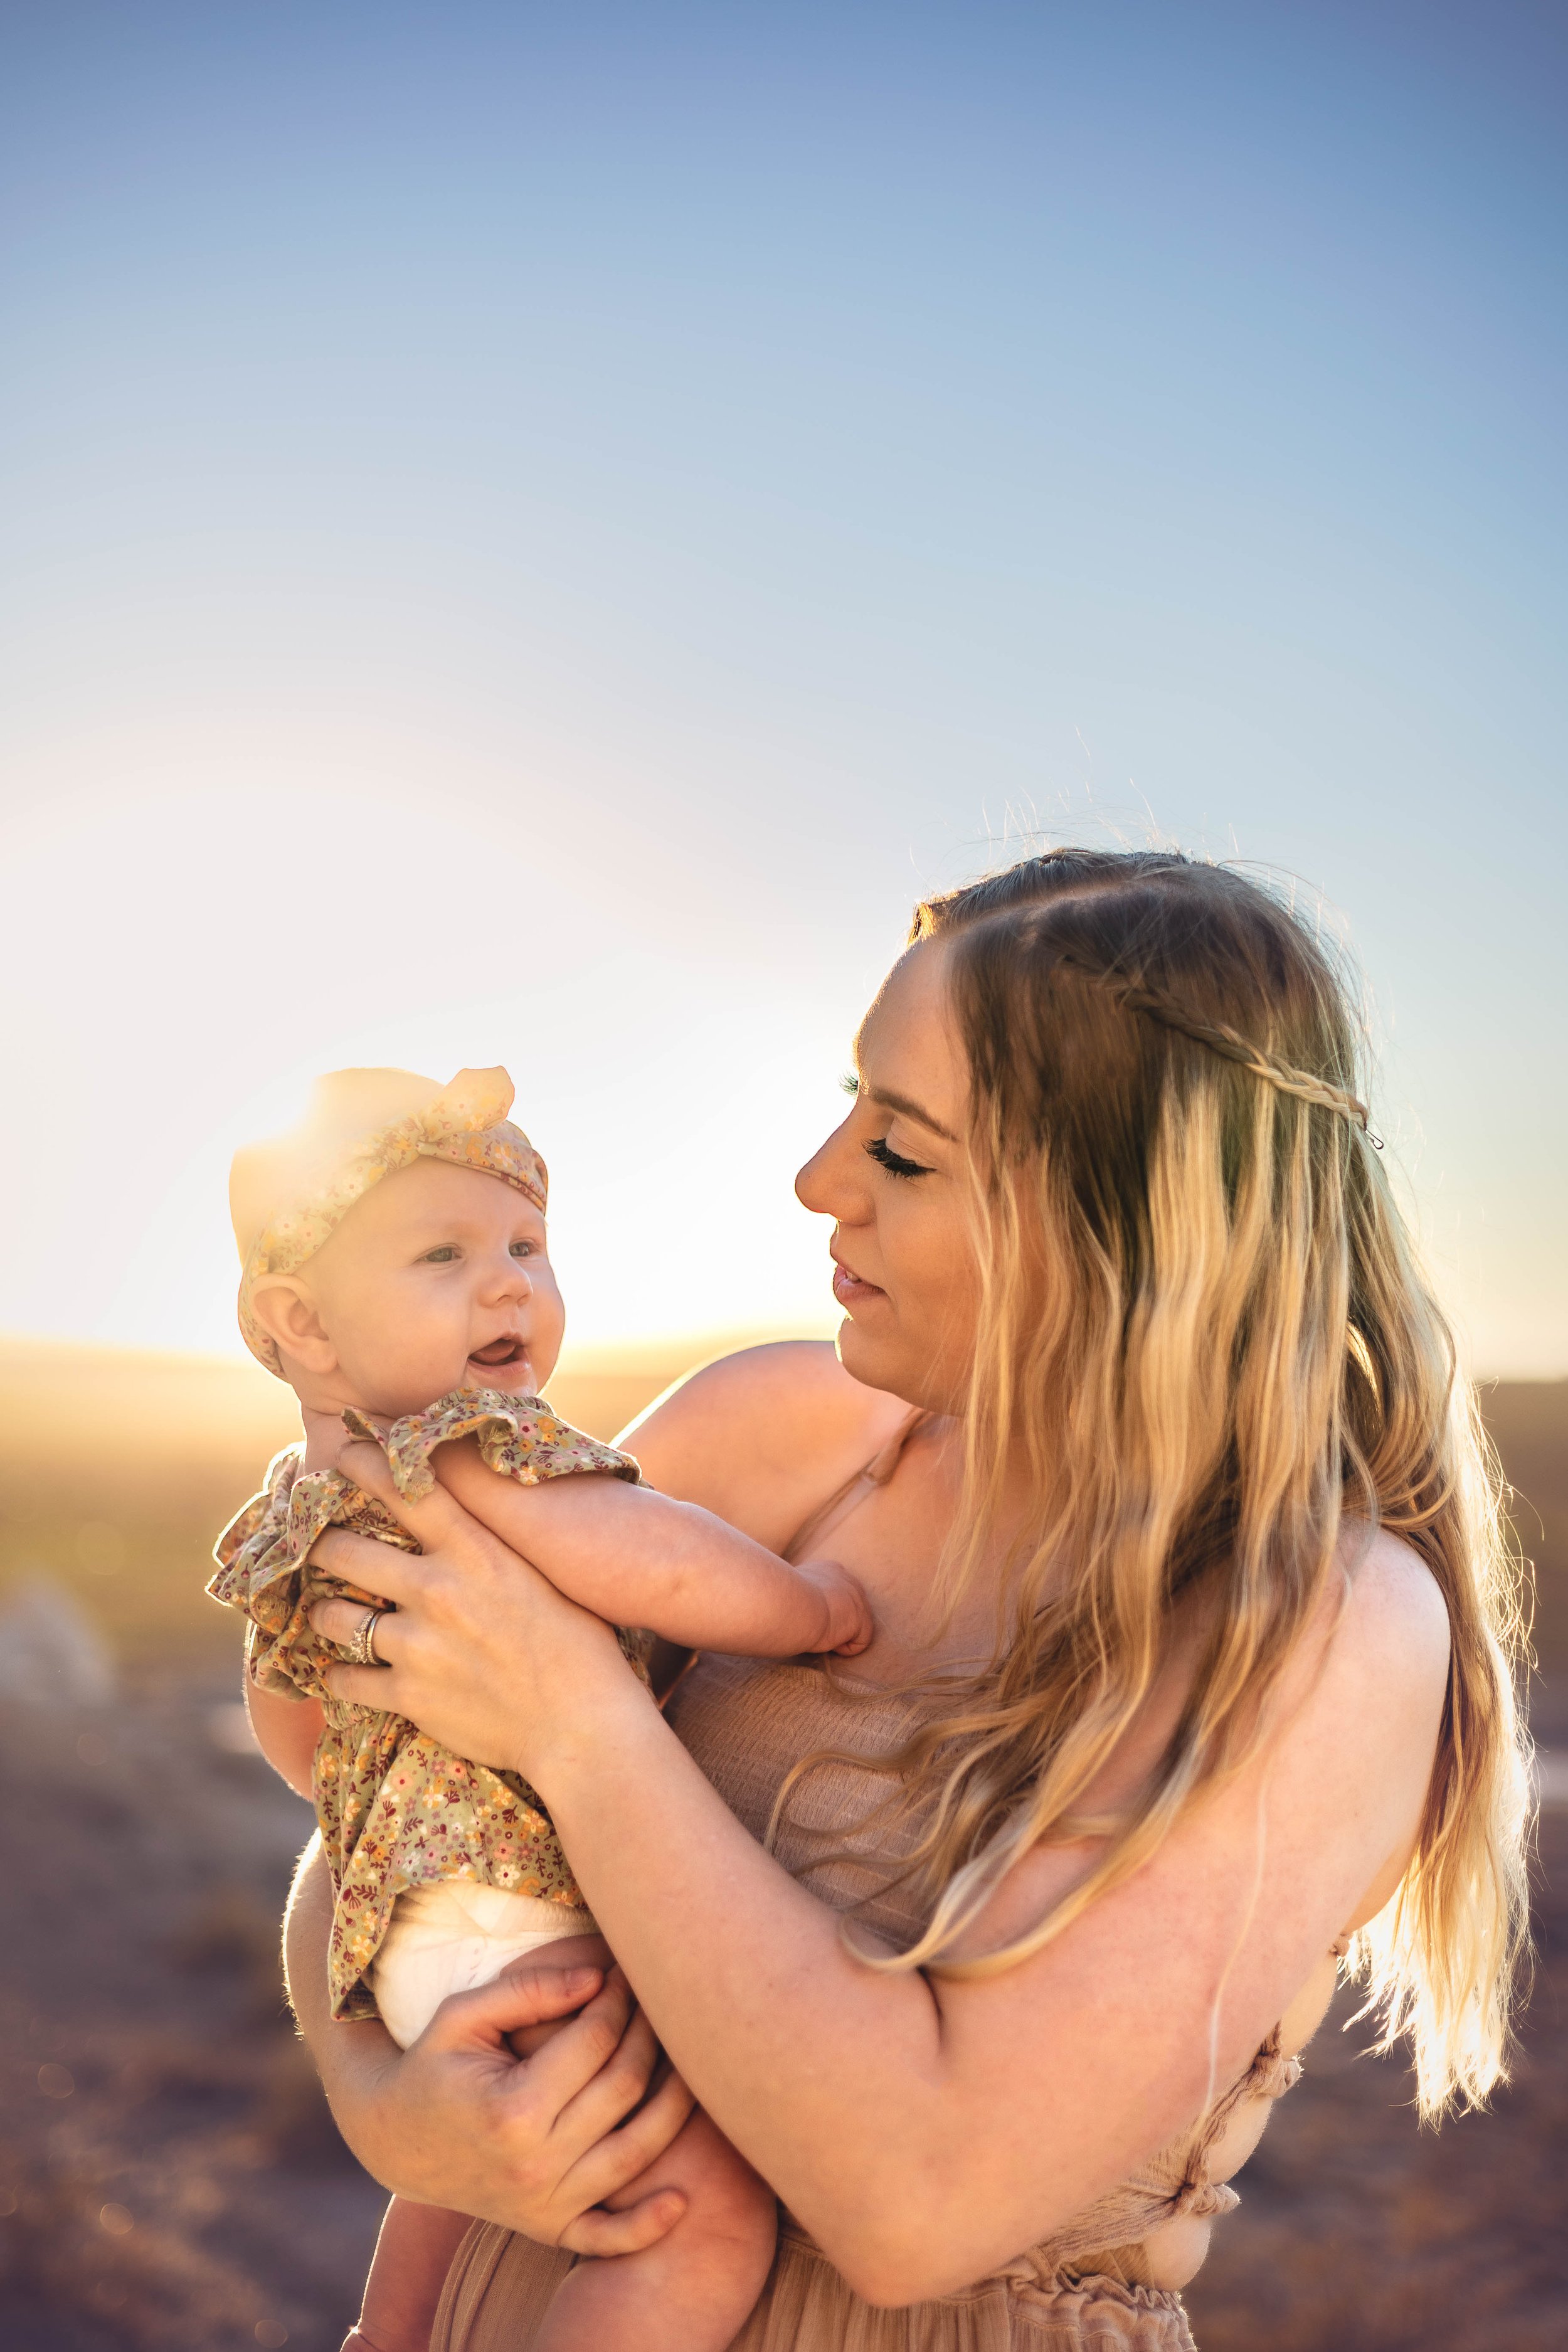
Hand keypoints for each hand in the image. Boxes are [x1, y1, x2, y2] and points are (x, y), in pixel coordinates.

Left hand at [303, 1438, 651, 1781]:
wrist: (583, 1727)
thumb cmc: (581, 1646)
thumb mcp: (544, 1574)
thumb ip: (499, 1544)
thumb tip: (474, 1513)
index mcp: (475, 1550)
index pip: (402, 1487)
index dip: (362, 1464)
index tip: (344, 1456)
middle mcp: (438, 1589)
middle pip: (344, 1550)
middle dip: (324, 1546)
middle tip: (321, 1547)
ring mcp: (418, 1645)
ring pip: (333, 1617)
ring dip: (327, 1614)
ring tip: (331, 1614)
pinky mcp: (409, 1695)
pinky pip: (345, 1682)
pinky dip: (340, 1679)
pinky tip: (345, 1676)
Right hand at [322, 1943, 694, 2250]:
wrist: (395, 2142)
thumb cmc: (433, 2066)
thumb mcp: (463, 2016)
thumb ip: (529, 1991)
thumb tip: (599, 1978)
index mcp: (512, 2109)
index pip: (595, 2042)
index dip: (618, 2000)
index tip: (626, 1973)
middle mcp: (534, 2164)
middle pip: (624, 2088)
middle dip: (648, 2035)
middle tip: (656, 2002)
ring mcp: (544, 2203)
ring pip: (637, 2151)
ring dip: (675, 2103)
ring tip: (687, 2059)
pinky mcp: (549, 2228)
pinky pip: (609, 2237)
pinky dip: (647, 2225)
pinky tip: (680, 2199)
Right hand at [794, 1556, 874, 1656]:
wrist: (788, 1604)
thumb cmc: (780, 1599)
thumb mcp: (791, 1587)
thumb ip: (801, 1592)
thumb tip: (792, 1604)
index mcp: (830, 1570)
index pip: (836, 1595)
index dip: (825, 1611)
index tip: (808, 1618)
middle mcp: (848, 1580)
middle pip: (850, 1610)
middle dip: (835, 1623)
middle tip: (812, 1628)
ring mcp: (858, 1599)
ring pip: (854, 1627)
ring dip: (836, 1635)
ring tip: (816, 1631)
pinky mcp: (861, 1619)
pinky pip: (860, 1643)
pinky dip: (843, 1648)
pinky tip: (825, 1639)